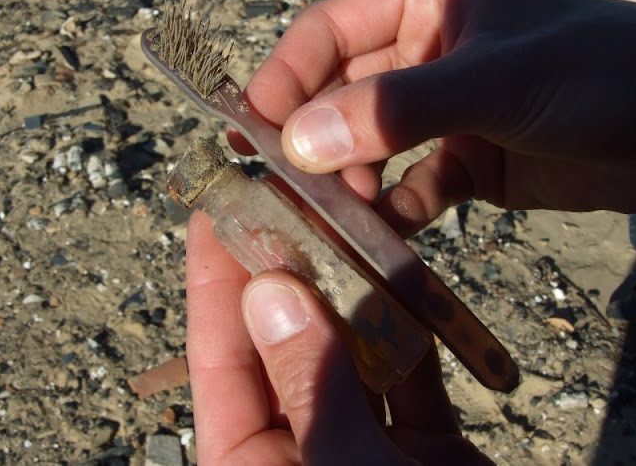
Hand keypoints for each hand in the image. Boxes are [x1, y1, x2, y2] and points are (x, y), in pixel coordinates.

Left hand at [186, 210, 491, 464]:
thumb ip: (307, 387)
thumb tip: (269, 293)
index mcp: (249, 464)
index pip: (218, 358)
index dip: (214, 282)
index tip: (215, 211)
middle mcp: (299, 445)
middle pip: (284, 339)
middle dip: (287, 267)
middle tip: (287, 196)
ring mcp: (362, 439)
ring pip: (349, 344)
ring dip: (352, 286)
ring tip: (346, 215)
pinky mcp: (421, 440)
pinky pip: (411, 367)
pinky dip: (412, 324)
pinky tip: (403, 272)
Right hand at [241, 0, 635, 236]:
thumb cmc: (599, 76)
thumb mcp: (497, 81)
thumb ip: (400, 109)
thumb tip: (300, 143)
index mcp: (426, 2)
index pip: (328, 33)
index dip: (285, 78)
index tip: (252, 130)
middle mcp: (425, 53)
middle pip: (341, 95)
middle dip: (314, 141)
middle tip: (287, 189)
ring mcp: (442, 112)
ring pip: (370, 146)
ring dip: (351, 181)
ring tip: (338, 217)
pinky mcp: (463, 161)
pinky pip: (410, 186)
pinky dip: (395, 210)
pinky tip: (388, 232)